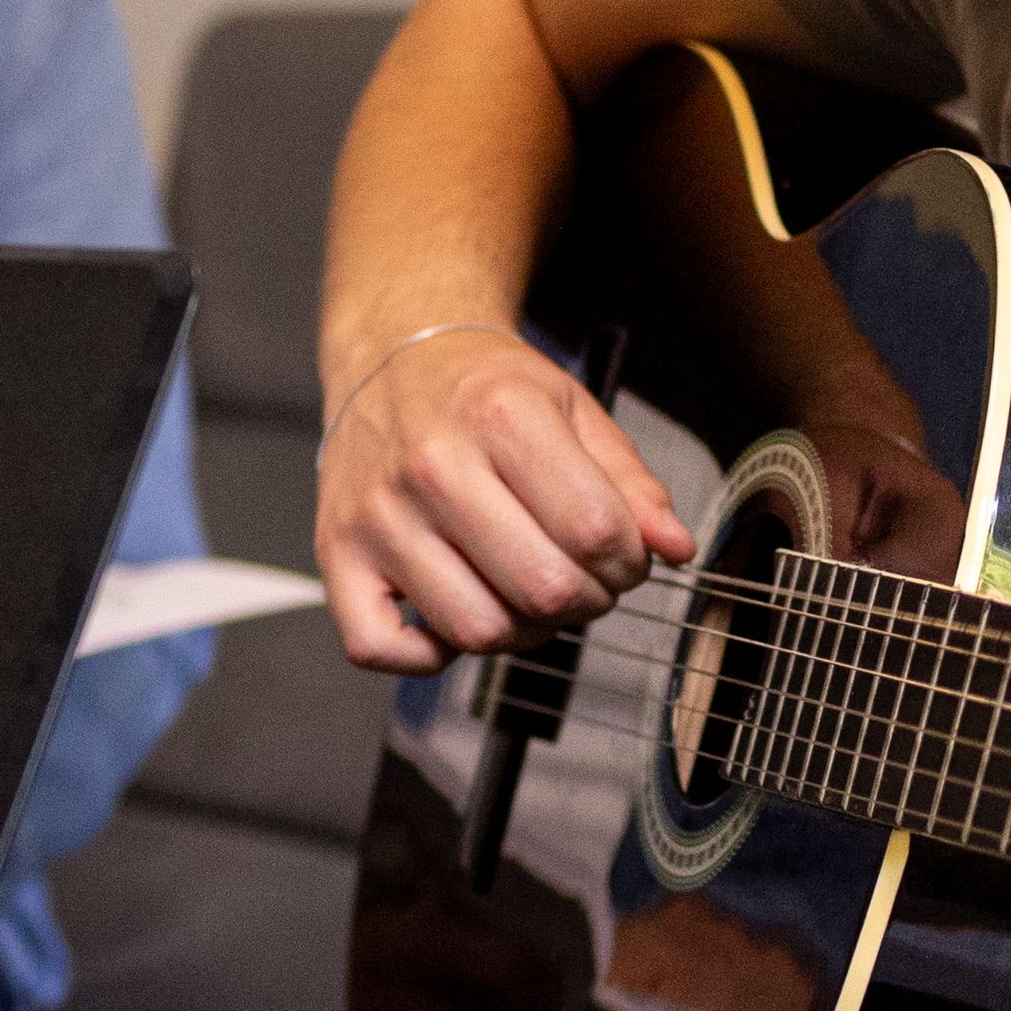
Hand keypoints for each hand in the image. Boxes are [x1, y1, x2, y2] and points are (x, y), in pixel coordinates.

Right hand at [312, 322, 691, 669]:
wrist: (391, 356)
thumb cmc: (481, 389)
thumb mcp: (572, 409)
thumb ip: (631, 483)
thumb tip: (673, 549)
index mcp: (499, 416)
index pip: (594, 531)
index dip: (629, 561)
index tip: (622, 554)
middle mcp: (431, 466)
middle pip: (542, 590)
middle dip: (586, 601)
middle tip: (582, 579)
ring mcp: (377, 517)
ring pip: (477, 631)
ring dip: (522, 632)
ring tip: (525, 593)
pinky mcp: (336, 556)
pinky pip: (380, 648)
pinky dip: (426, 654)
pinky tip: (452, 615)